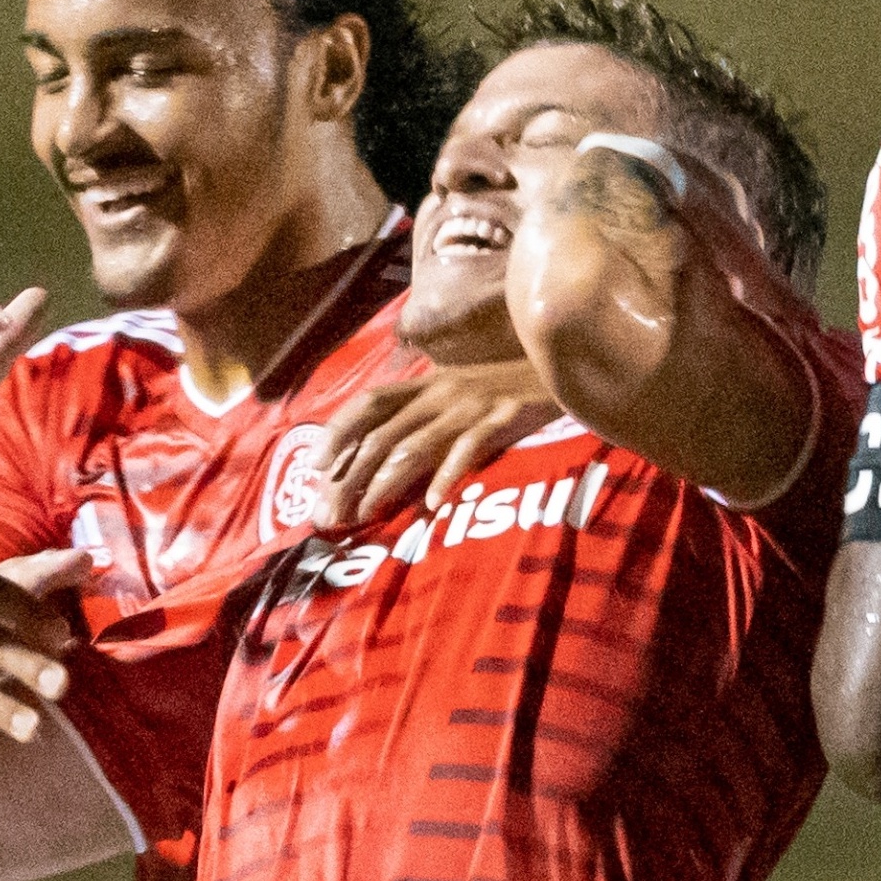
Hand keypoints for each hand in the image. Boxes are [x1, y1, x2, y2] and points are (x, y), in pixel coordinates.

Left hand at [312, 360, 563, 526]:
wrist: (566, 366)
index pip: (368, 403)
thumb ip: (424, 420)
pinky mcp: (505, 416)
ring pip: (416, 445)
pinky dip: (447, 475)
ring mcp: (472, 405)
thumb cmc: (507, 388)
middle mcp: (441, 392)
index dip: (338, 431)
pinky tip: (430, 502)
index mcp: (426, 384)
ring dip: (384, 483)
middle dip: (351, 475)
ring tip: (365, 513)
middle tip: (331, 514)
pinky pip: (469, 448)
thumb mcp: (458, 396)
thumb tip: (380, 462)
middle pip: (383, 434)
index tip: (315, 467)